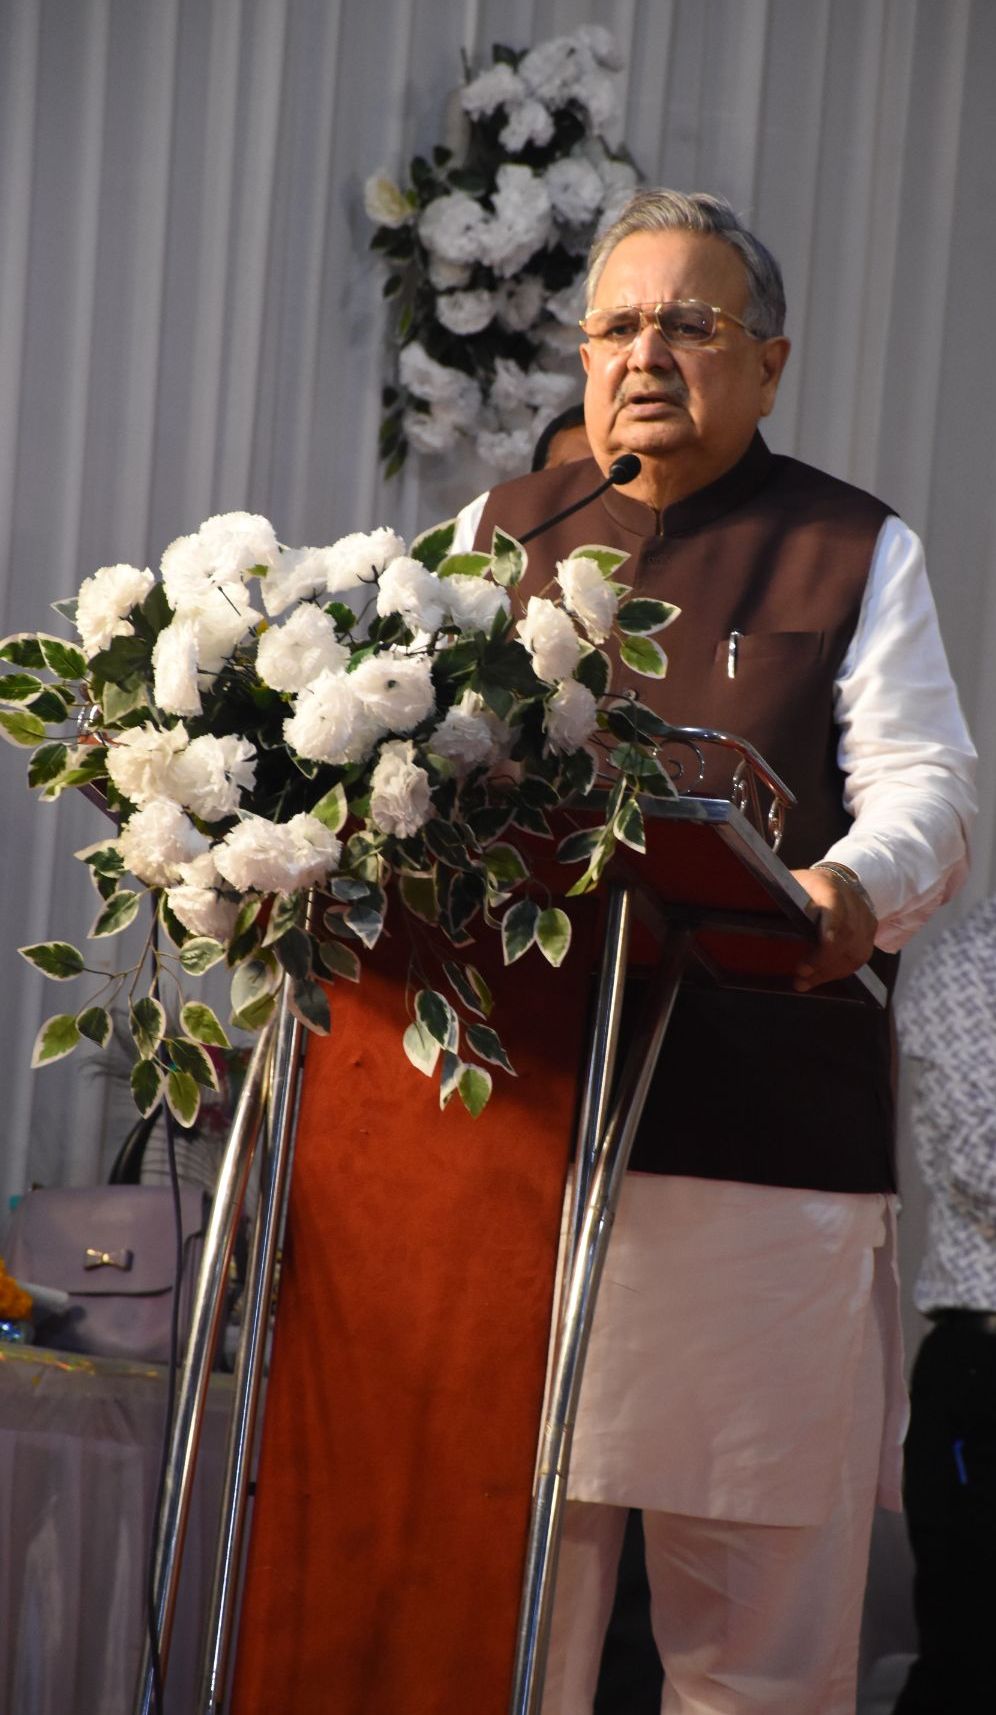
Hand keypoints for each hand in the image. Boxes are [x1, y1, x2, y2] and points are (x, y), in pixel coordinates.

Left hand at [790, 867, 876, 991]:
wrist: (839, 879)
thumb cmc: (808, 886)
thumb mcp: (790, 883)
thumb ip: (780, 898)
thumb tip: (754, 911)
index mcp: (828, 887)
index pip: (834, 909)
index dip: (828, 932)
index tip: (815, 953)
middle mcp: (852, 901)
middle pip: (846, 935)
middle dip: (824, 961)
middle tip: (800, 975)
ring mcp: (864, 917)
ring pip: (855, 951)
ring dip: (830, 972)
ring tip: (805, 982)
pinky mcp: (870, 930)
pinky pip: (859, 957)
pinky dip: (839, 971)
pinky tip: (821, 978)